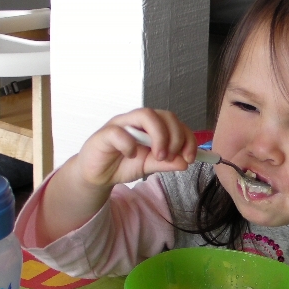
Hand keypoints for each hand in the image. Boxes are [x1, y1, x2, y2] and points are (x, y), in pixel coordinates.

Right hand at [74, 108, 197, 187]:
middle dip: (174, 137)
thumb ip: (167, 163)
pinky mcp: (105, 134)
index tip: (189, 157)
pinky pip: (119, 132)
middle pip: (163, 115)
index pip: (175, 123)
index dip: (187, 138)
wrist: (98, 174)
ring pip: (144, 114)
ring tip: (158, 156)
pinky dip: (129, 144)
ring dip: (158, 136)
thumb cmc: (124, 164)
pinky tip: (131, 156)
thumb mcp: (150, 166)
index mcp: (152, 126)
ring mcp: (121, 124)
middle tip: (171, 157)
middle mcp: (138, 121)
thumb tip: (185, 162)